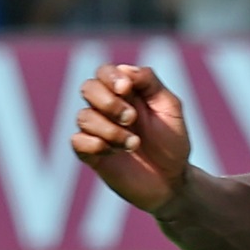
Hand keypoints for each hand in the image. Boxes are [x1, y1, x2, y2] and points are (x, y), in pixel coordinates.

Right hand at [74, 63, 196, 213]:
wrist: (172, 180)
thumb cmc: (171, 142)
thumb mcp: (170, 108)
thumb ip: (150, 84)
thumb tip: (125, 68)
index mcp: (126, 93)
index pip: (105, 72)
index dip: (111, 76)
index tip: (127, 89)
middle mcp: (106, 108)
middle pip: (88, 88)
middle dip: (109, 102)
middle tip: (132, 119)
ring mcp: (97, 131)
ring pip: (84, 116)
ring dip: (111, 129)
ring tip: (135, 144)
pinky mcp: (90, 153)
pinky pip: (77, 141)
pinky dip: (95, 144)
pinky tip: (114, 152)